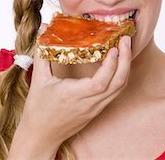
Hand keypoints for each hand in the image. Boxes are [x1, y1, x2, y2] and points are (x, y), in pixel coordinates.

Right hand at [9, 26, 131, 157]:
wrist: (41, 136)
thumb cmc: (38, 110)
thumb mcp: (38, 80)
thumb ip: (43, 53)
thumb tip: (43, 29)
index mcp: (74, 96)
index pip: (101, 82)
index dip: (111, 65)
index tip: (114, 47)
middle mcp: (89, 103)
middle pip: (117, 83)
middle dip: (126, 60)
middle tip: (126, 40)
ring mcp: (96, 108)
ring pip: (120, 88)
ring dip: (126, 67)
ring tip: (125, 48)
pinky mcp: (98, 109)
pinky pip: (115, 92)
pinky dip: (120, 76)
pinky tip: (118, 63)